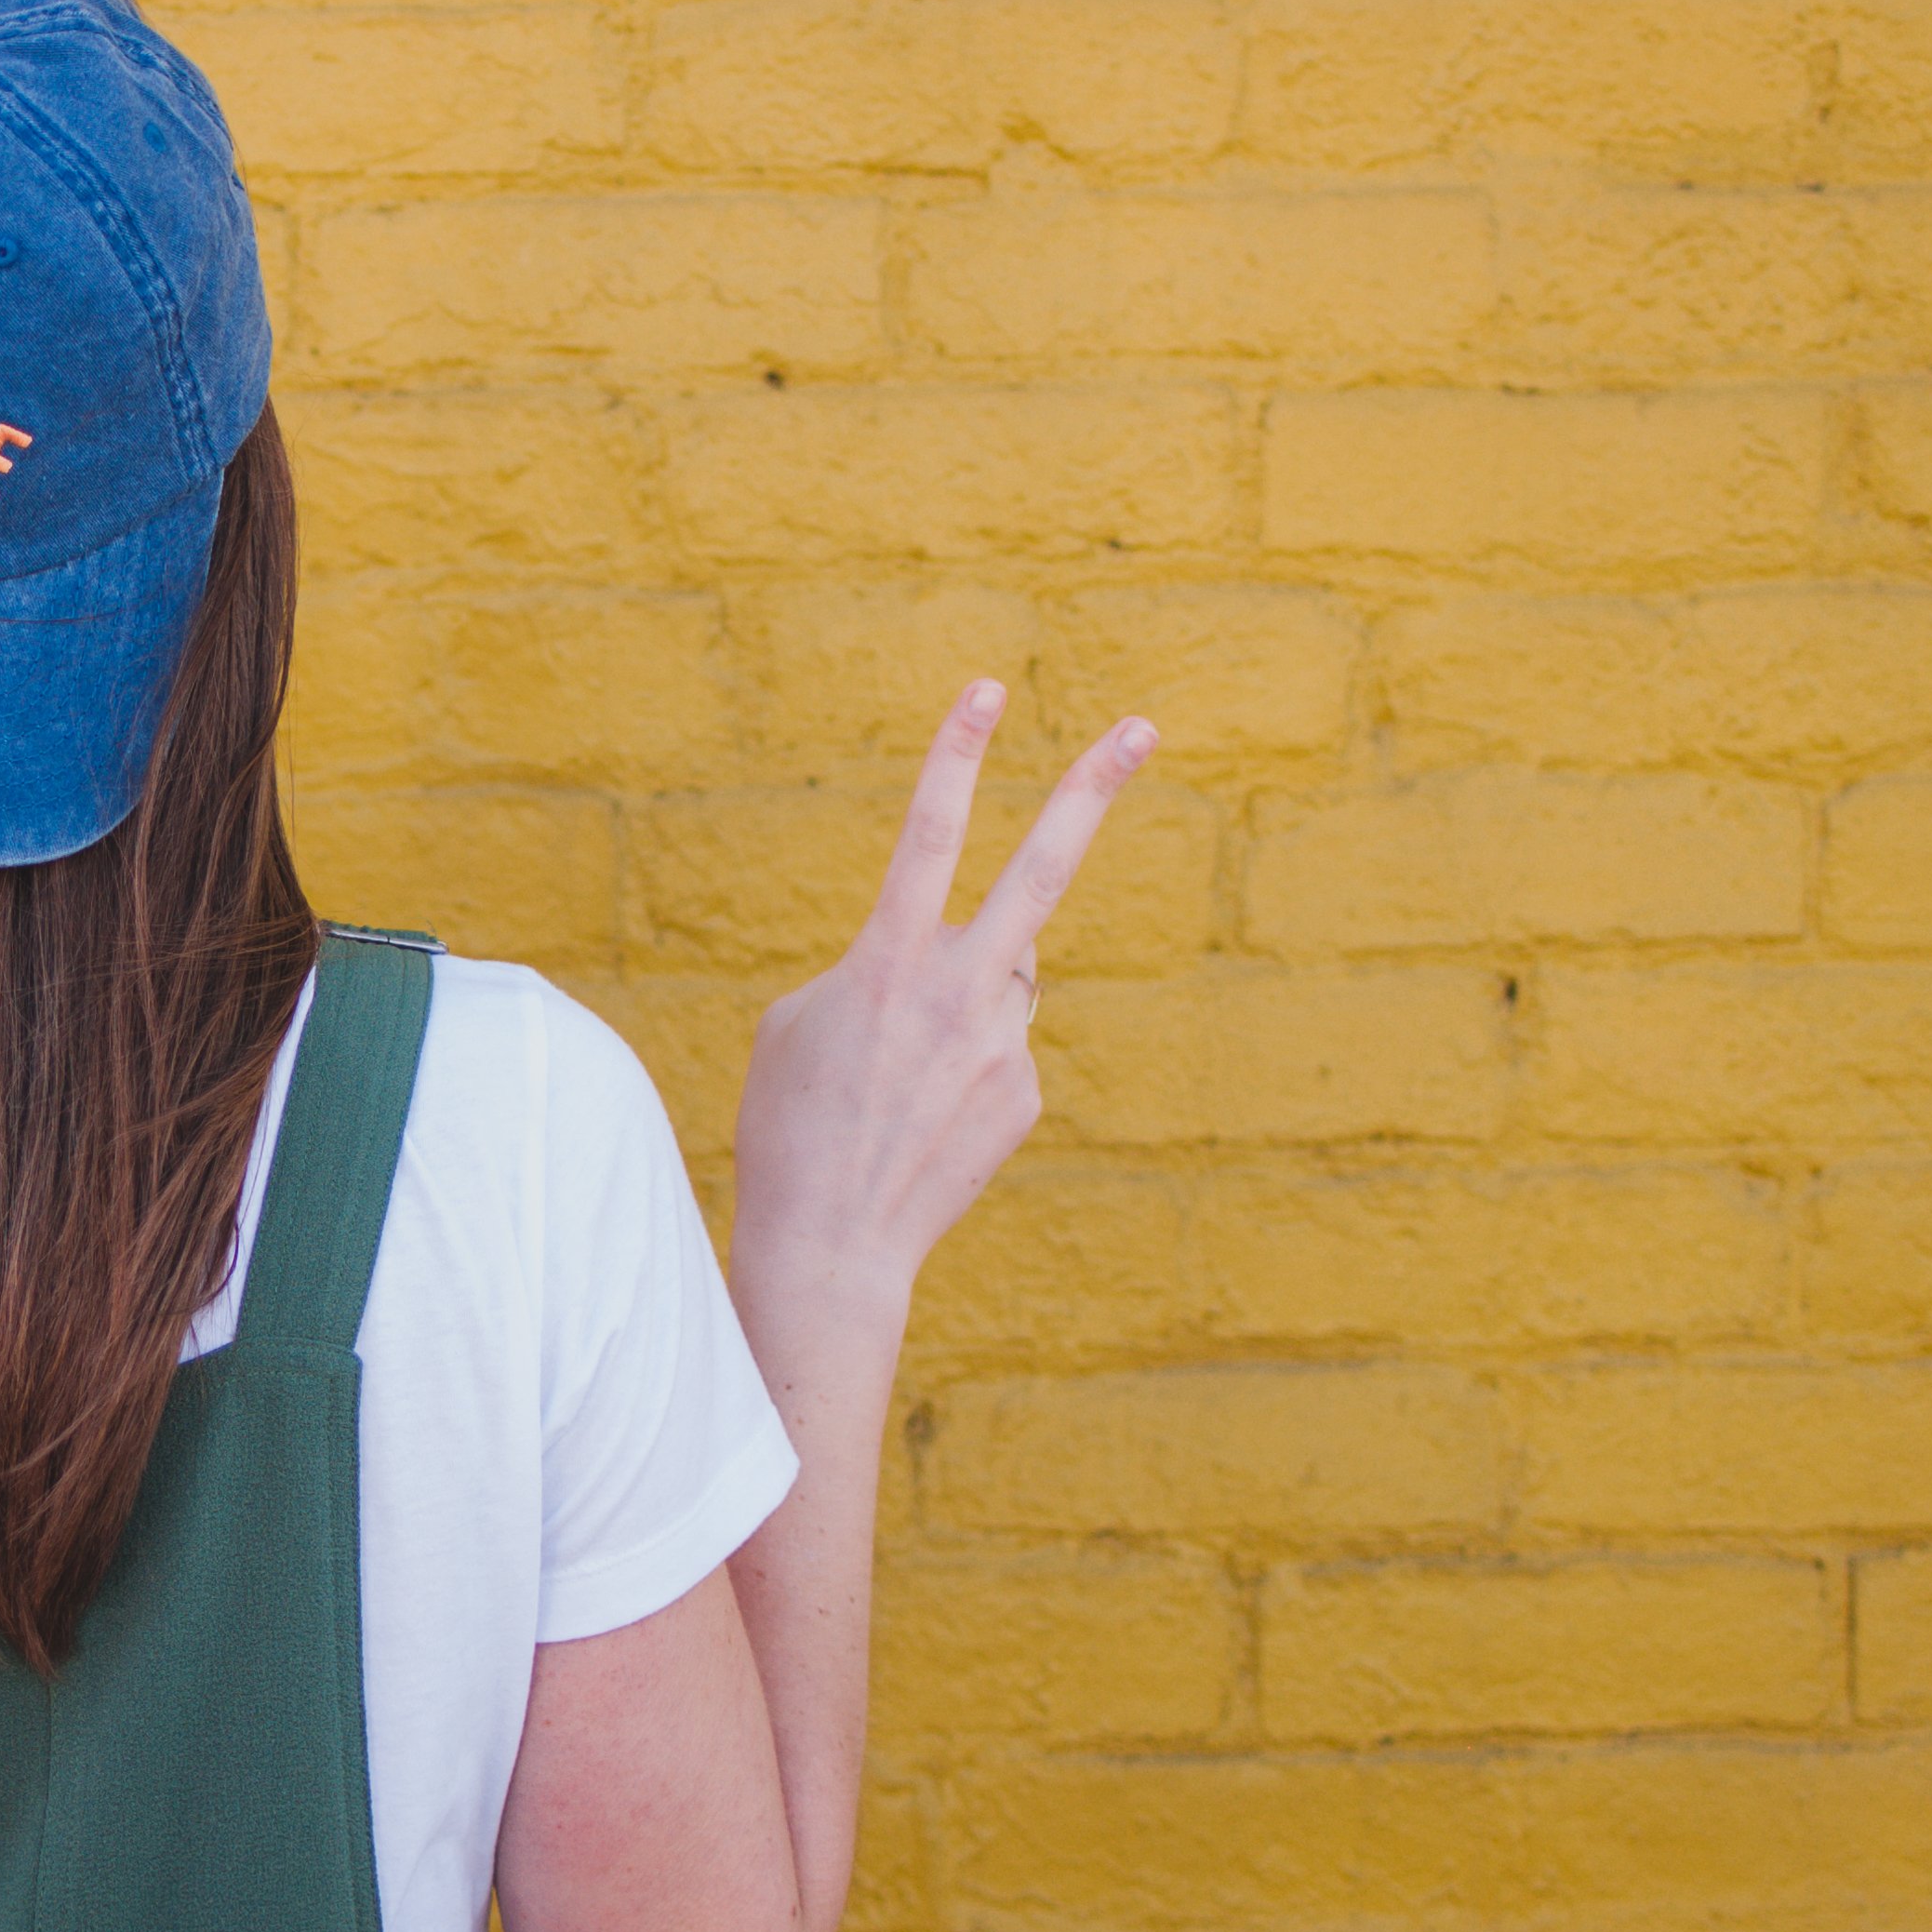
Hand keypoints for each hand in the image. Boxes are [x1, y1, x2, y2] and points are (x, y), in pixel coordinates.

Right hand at [732, 681, 1154, 1313]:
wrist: (830, 1244)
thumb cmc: (789, 1123)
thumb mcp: (801, 1021)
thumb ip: (880, 968)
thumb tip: (958, 965)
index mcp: (888, 961)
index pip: (928, 832)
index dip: (956, 753)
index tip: (988, 687)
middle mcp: (962, 991)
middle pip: (1042, 869)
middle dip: (1090, 789)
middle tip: (1142, 728)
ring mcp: (1006, 1044)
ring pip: (1001, 977)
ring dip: (957, 1000)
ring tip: (898, 1080)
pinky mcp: (1027, 1094)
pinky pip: (999, 1046)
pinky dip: (961, 1065)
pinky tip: (921, 1119)